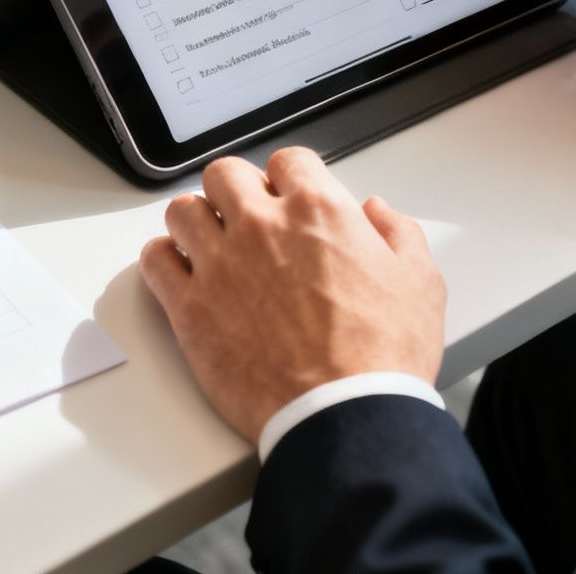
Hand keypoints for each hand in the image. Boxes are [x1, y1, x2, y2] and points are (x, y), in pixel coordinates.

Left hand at [138, 147, 445, 443]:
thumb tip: (377, 212)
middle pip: (225, 174)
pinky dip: (163, 260)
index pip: (288, 160)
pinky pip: (155, 261)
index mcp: (318, 211)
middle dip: (237, 190)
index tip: (289, 196)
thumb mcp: (420, 282)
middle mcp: (262, 227)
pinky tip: (181, 272)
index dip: (290, 178)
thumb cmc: (383, 356)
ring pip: (183, 211)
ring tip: (211, 243)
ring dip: (197, 221)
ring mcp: (220, 265)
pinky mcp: (190, 308)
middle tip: (247, 217)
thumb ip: (398, 234)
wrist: (345, 415)